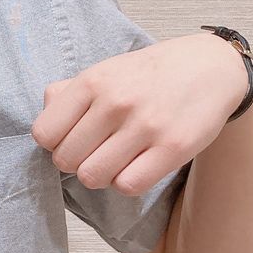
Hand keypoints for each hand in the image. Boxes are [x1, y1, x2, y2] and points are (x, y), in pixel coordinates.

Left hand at [31, 31, 248, 194]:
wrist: (209, 67)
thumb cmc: (146, 75)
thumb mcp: (103, 71)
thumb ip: (66, 93)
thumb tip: (43, 120)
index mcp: (92, 82)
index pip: (44, 134)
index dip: (54, 144)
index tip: (71, 139)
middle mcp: (115, 102)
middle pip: (65, 160)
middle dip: (75, 162)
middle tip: (94, 151)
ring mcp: (145, 126)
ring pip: (93, 177)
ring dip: (100, 175)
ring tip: (114, 160)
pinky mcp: (173, 148)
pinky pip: (127, 186)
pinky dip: (126, 183)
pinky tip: (135, 167)